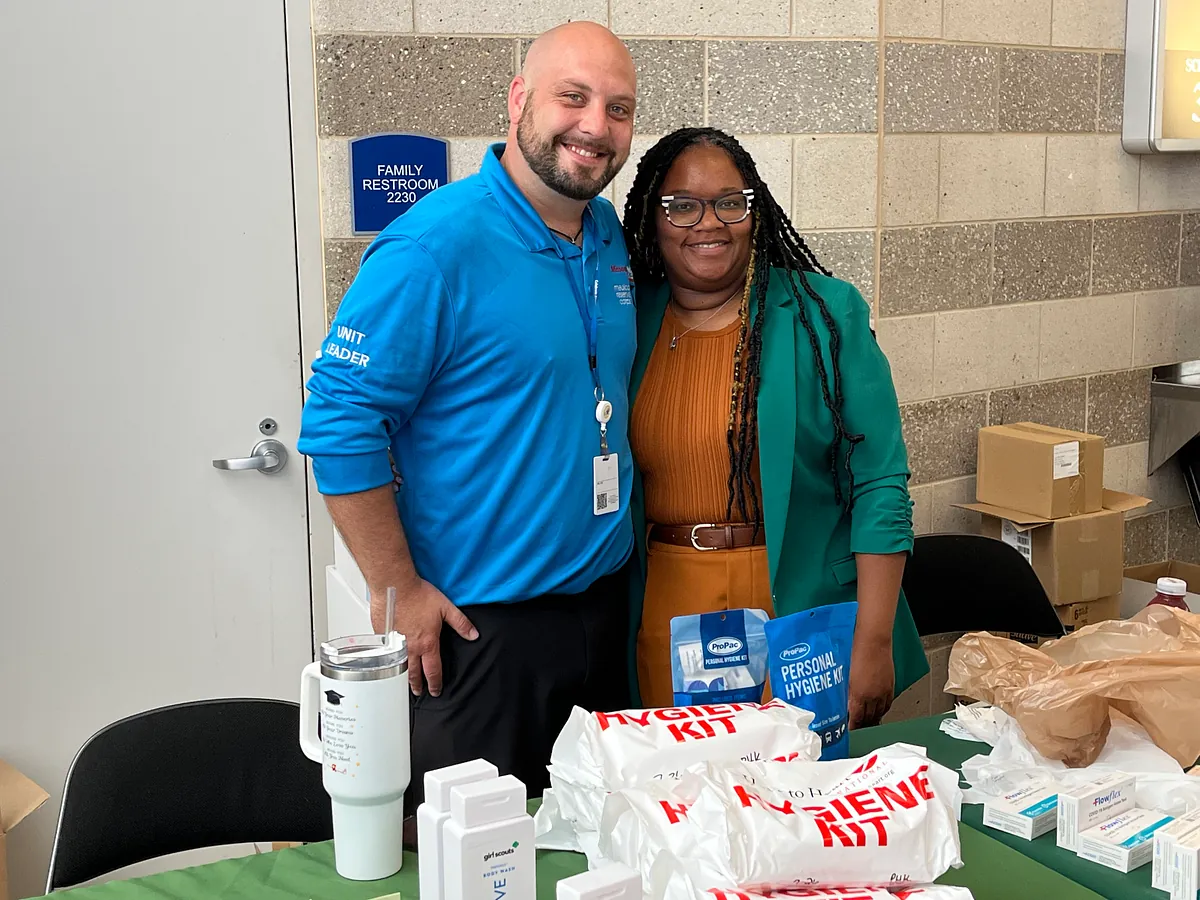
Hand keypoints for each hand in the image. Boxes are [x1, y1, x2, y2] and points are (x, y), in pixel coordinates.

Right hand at [371, 578, 476, 696]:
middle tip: (419, 692)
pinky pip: (387, 652)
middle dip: (417, 685)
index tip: (436, 690)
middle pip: (414, 673)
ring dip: (404, 676)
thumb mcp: (446, 608)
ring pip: (400, 666)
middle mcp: (411, 647)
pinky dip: (390, 659)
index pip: (433, 670)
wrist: (395, 586)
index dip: (435, 683)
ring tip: (405, 683)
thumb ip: (461, 623)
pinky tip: (390, 660)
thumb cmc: (418, 595)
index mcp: (427, 643)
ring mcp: (395, 643)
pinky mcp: (383, 637)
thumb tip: (473, 635)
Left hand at [848, 636, 894, 728]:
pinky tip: (879, 710)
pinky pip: (888, 704)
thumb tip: (844, 703)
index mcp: (858, 695)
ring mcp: (883, 692)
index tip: (849, 731)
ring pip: (879, 713)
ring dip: (873, 719)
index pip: (856, 719)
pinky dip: (883, 710)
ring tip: (868, 723)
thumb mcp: (845, 675)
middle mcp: (872, 697)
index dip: (853, 727)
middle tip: (858, 729)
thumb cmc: (856, 652)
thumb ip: (845, 691)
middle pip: (869, 718)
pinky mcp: (890, 686)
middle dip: (863, 726)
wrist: (873, 641)